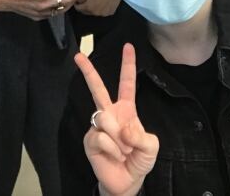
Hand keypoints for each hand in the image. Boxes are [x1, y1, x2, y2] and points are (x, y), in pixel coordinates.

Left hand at [76, 0, 120, 16]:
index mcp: (88, 7)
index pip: (78, 8)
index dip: (76, 4)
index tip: (77, 0)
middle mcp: (95, 13)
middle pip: (86, 12)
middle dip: (84, 7)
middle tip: (85, 1)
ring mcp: (103, 14)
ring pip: (95, 12)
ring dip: (93, 8)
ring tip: (95, 1)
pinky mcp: (110, 13)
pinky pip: (103, 12)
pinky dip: (101, 9)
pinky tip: (102, 3)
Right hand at [76, 43, 157, 195]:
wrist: (126, 182)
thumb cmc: (138, 161)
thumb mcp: (151, 147)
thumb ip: (142, 136)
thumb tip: (122, 128)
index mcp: (126, 110)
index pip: (127, 83)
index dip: (128, 65)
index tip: (128, 46)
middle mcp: (109, 114)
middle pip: (97, 88)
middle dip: (88, 71)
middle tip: (78, 55)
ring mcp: (97, 126)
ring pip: (104, 118)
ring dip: (119, 138)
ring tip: (123, 151)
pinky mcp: (89, 139)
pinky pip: (101, 137)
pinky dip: (112, 148)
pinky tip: (114, 156)